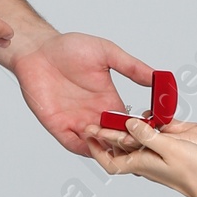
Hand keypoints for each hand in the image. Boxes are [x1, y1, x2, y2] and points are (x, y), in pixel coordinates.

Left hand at [13, 32, 155, 156]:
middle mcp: (95, 115)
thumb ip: (132, 66)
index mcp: (109, 101)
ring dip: (108, 148)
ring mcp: (76, 122)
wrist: (38, 49)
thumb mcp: (107, 53)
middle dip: (127, 144)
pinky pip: (73, 144)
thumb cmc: (69, 47)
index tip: (152, 130)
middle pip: (116, 140)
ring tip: (115, 143)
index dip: (142, 130)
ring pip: (98, 146)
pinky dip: (85, 148)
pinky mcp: (58, 125)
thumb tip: (158, 76)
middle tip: (134, 141)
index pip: (131, 124)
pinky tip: (94, 144)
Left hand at [85, 119, 196, 196]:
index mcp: (142, 164)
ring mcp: (159, 162)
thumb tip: (128, 124)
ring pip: (134, 148)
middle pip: (119, 152)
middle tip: (95, 123)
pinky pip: (149, 145)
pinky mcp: (171, 158)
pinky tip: (146, 124)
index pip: (110, 161)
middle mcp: (147, 163)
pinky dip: (142, 134)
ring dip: (124, 135)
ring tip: (115, 121)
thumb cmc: (196, 173)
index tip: (88, 134)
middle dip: (106, 138)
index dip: (96, 149)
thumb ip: (148, 135)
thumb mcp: (169, 148)